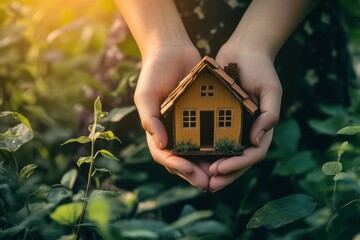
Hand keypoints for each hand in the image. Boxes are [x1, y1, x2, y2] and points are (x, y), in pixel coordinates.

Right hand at [134, 45, 210, 189]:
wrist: (172, 50)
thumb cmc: (154, 72)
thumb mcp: (145, 95)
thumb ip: (150, 118)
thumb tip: (161, 144)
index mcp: (157, 130)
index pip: (164, 155)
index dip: (176, 165)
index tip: (190, 171)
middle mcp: (173, 131)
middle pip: (182, 159)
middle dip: (194, 173)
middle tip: (209, 183)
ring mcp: (188, 124)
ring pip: (197, 152)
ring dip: (207, 165)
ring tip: (220, 175)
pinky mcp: (203, 115)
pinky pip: (210, 134)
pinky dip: (217, 145)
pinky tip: (229, 152)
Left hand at [208, 43, 281, 191]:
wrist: (244, 50)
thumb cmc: (261, 68)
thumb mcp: (270, 89)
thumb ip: (270, 113)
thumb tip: (257, 141)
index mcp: (261, 128)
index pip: (253, 154)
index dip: (238, 165)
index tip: (220, 170)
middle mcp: (247, 130)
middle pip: (238, 160)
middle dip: (225, 174)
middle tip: (208, 184)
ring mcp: (233, 125)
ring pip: (224, 153)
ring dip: (213, 167)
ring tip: (197, 176)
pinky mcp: (218, 117)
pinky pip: (212, 137)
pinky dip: (204, 148)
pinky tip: (190, 154)